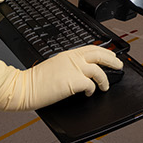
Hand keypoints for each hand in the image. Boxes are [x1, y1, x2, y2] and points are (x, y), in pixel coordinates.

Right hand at [0, 47, 123, 109]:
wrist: (23, 87)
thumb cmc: (35, 80)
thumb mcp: (54, 66)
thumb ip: (68, 65)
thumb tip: (80, 71)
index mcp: (68, 54)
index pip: (91, 48)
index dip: (104, 51)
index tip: (111, 55)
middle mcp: (72, 59)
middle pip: (100, 54)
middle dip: (113, 59)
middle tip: (119, 65)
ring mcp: (74, 69)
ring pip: (99, 70)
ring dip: (105, 79)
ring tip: (105, 86)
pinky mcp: (73, 82)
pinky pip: (91, 85)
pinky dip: (92, 90)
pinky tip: (89, 94)